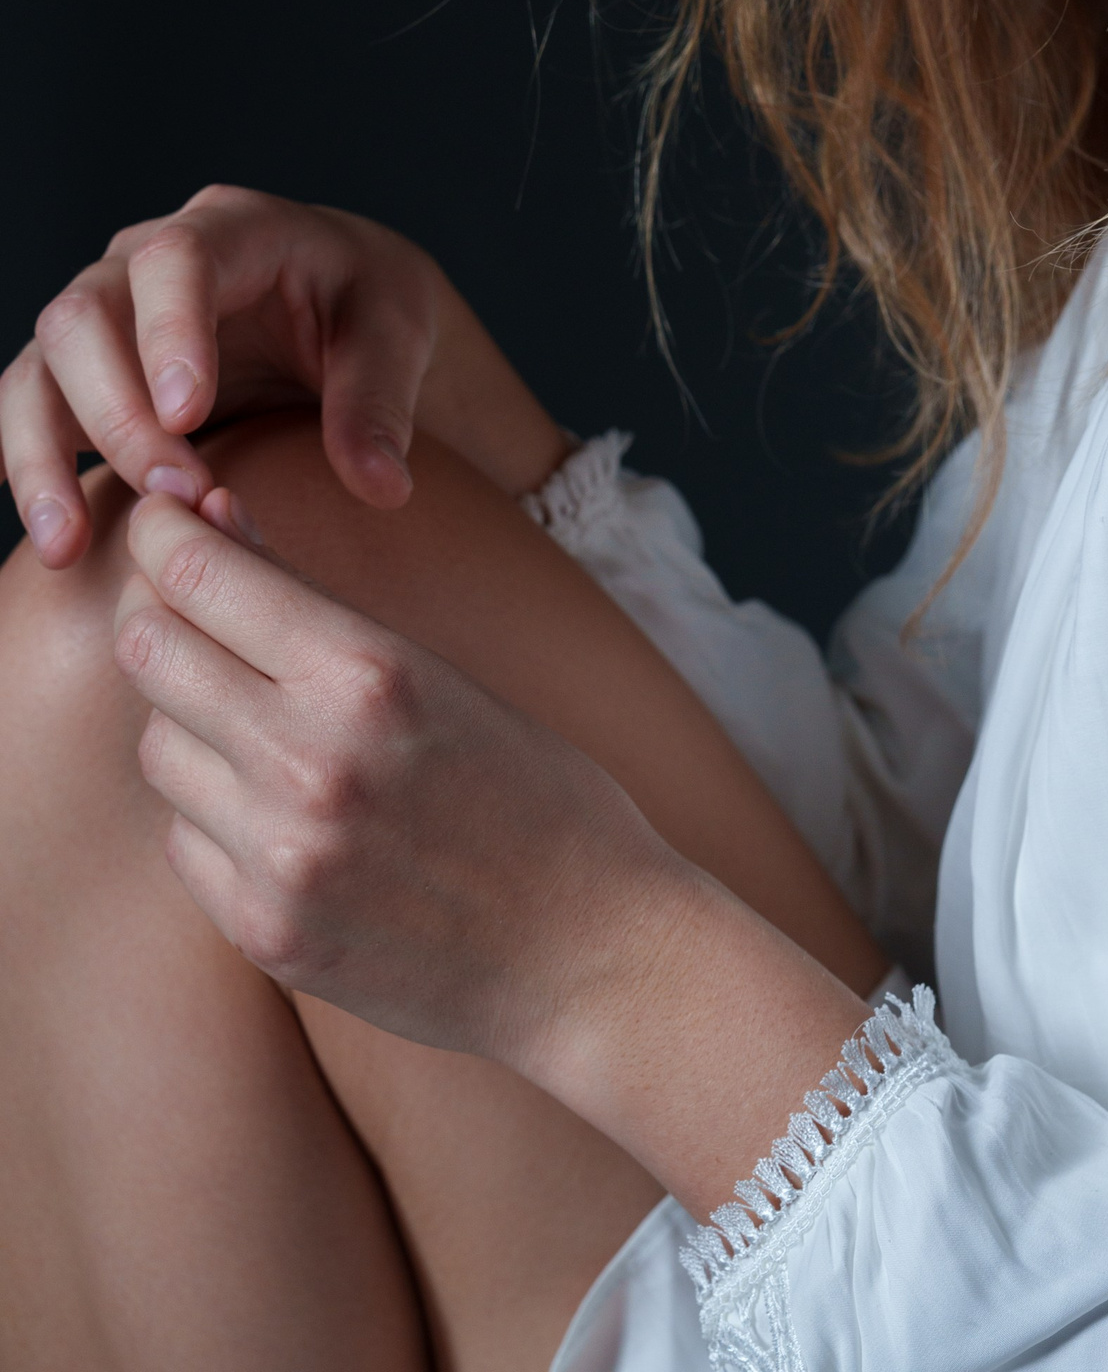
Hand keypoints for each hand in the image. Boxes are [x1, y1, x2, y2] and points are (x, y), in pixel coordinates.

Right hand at [3, 187, 569, 566]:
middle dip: (118, 413)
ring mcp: (106, 314)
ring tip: (71, 545)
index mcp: (234, 229)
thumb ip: (379, 402)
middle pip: (84, 316)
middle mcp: (146, 261)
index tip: (186, 415)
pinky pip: (29, 410)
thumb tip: (381, 485)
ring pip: (39, 369)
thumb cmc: (367, 308)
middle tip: (174, 496)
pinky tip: (47, 531)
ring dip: (46, 456)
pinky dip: (25, 466)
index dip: (168, 333)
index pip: (175, 260)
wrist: (341, 314)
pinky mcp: (84, 373)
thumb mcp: (396, 337)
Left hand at [116, 491, 866, 1213]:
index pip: (199, 574)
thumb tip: (213, 525)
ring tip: (258, 725)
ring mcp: (279, 855)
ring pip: (159, 748)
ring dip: (187, 721)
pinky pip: (186, 841)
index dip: (161, 533)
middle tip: (182, 605)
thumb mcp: (441, 675)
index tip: (162, 519)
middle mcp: (308, 760)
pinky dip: (214, 814)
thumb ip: (318, 611)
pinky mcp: (265, 932)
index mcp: (369, 672)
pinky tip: (282, 814)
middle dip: (155, 614)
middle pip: (150, 651)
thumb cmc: (536, 796)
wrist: (591, 954)